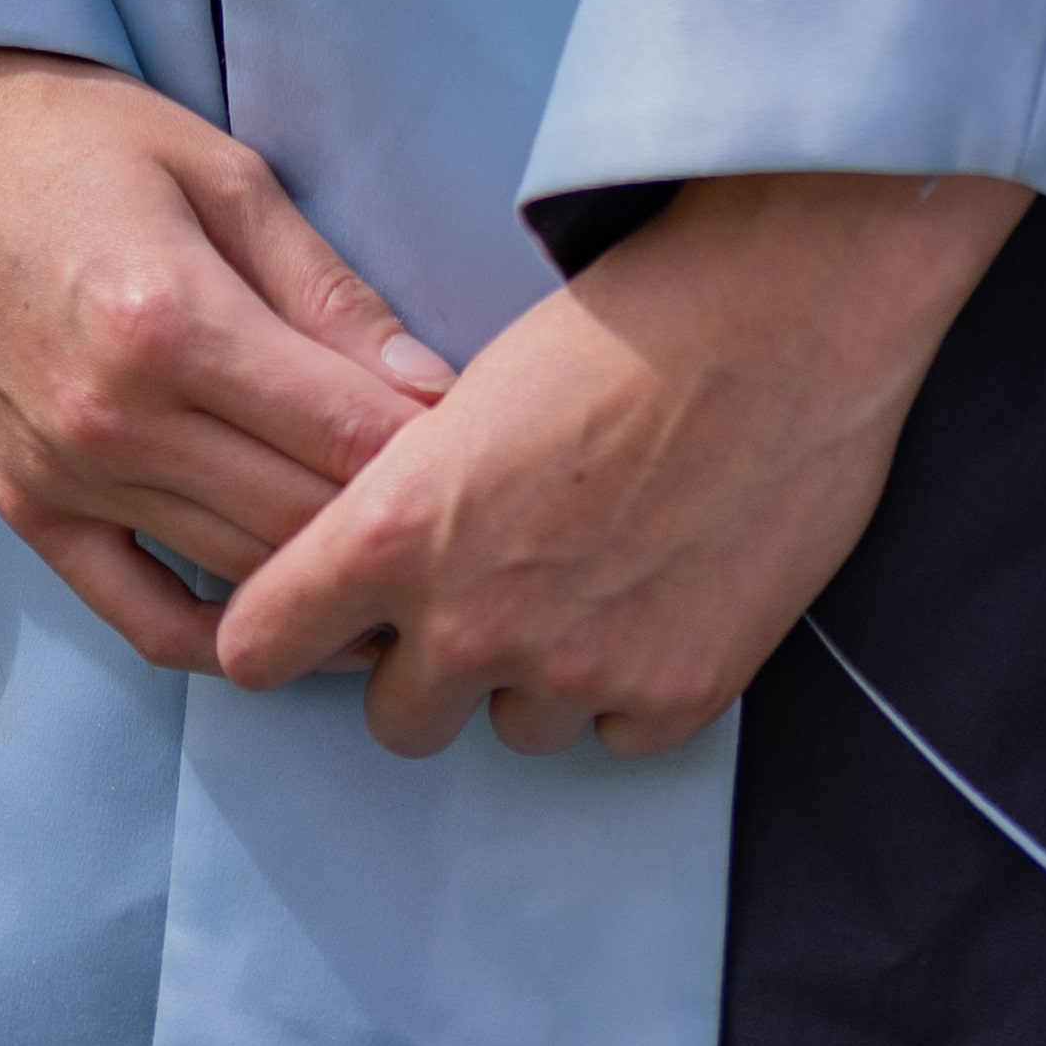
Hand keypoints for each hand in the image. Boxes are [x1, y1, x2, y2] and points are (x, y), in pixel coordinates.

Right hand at [0, 28, 452, 676]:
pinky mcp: (23, 508)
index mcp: (174, 322)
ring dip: (329, 584)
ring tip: (410, 575)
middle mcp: (115, 423)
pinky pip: (140, 614)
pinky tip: (287, 624)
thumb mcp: (217, 168)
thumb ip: (322, 288)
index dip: (440, 457)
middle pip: (303, 520)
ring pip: (239, 574)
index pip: (348, 437)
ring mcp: (62, 479)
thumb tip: (426, 385)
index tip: (504, 454)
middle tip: (474, 528)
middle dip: (400, 530)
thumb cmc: (65, 128)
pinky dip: (222, 639)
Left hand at [211, 168, 1026, 762]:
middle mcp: (470, 623)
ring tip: (593, 568)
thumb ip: (410, 501)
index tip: (307, 618)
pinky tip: (663, 586)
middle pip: (396, 720)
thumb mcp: (472, 395)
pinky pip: (615, 731)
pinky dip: (631, 678)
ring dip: (537, 672)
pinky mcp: (674, 697)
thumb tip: (378, 564)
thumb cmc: (624, 319)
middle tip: (483, 590)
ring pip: (514, 727)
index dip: (278, 631)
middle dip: (427, 668)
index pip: (258, 648)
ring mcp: (575, 671)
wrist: (786, 314)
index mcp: (396, 530)